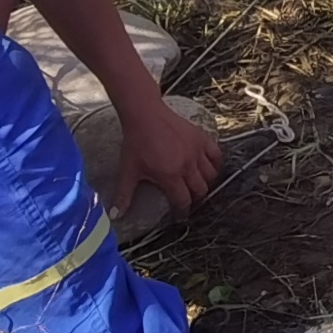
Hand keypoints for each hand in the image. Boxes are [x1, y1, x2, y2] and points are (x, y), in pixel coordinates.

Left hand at [114, 96, 225, 212]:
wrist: (145, 115)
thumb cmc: (136, 142)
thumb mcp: (128, 170)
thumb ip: (123, 195)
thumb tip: (115, 216)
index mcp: (170, 175)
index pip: (183, 200)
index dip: (183, 211)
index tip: (180, 215)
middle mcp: (187, 165)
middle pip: (200, 190)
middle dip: (195, 199)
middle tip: (188, 199)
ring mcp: (197, 151)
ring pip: (211, 175)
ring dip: (206, 183)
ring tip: (198, 185)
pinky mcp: (201, 138)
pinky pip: (216, 155)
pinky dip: (216, 164)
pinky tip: (209, 167)